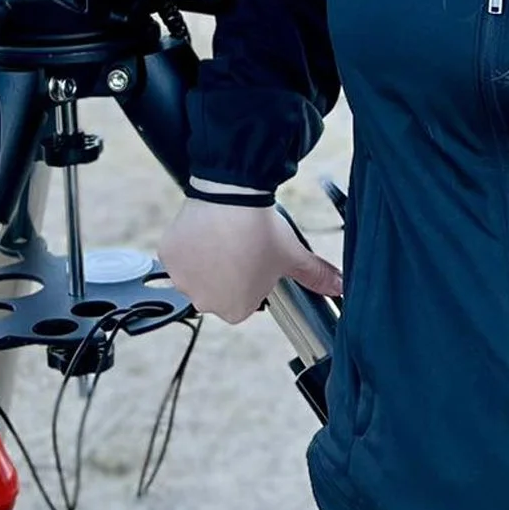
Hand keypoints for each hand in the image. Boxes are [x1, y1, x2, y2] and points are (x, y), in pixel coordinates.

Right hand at [157, 197, 343, 322]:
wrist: (232, 198)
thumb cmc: (261, 232)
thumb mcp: (294, 257)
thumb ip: (317, 277)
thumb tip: (340, 288)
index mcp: (234, 311)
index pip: (241, 302)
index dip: (248, 281)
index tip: (252, 262)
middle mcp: (203, 301)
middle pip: (215, 290)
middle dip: (224, 272)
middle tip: (237, 247)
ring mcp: (181, 279)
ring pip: (194, 271)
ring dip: (204, 259)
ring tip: (221, 235)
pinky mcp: (168, 254)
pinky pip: (177, 252)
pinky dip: (186, 243)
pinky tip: (203, 229)